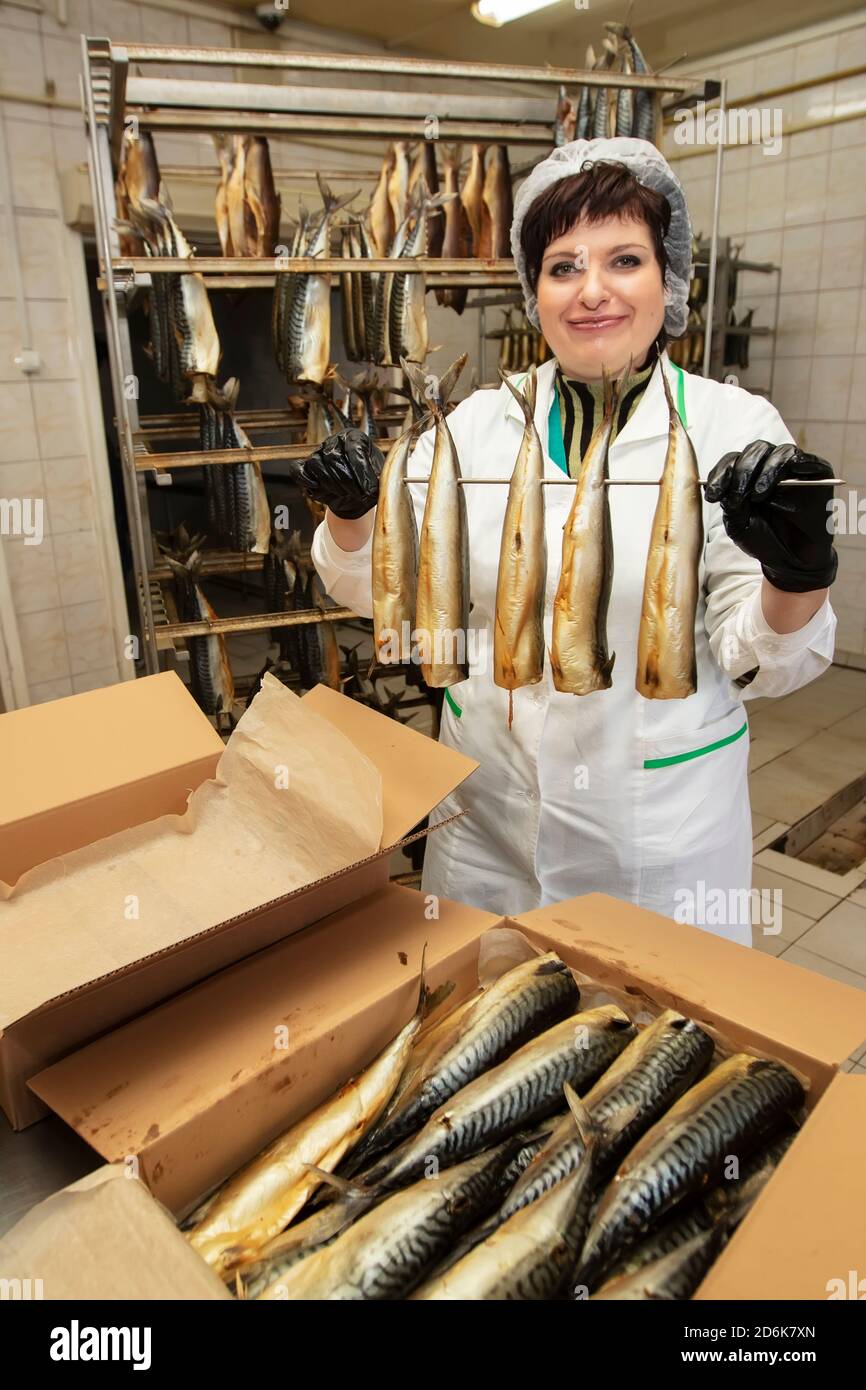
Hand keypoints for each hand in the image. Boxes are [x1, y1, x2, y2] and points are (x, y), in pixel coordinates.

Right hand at [297, 428, 382, 519]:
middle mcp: (334, 442)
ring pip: (317, 464)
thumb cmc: (368, 483)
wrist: (356, 497)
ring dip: (331, 484)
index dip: (361, 471)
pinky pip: (298, 470)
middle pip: (334, 457)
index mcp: (354, 437)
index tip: (369, 489)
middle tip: (359, 495)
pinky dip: (305, 479)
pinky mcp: (305, 468)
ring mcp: (318, 453)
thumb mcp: (380, 478)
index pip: (354, 449)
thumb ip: (378, 477)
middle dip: (348, 480)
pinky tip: (317, 487)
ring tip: (345, 494)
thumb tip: (374, 482)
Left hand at [704, 441, 836, 592]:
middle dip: (741, 473)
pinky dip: (786, 468)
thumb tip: (724, 486)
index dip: (720, 474)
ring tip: (757, 497)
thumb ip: (731, 503)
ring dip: (763, 472)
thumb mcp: (739, 524)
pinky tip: (777, 486)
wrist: (792, 560)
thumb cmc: (764, 539)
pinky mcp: (816, 471)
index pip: (732, 461)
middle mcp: (770, 466)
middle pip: (754, 451)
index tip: (711, 494)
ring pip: (777, 452)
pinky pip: (802, 459)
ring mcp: (794, 468)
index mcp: (748, 475)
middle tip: (736, 496)